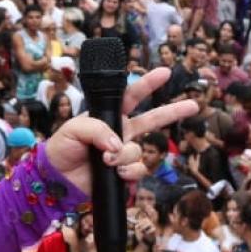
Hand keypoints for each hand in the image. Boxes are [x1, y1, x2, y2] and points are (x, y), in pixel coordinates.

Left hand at [45, 67, 198, 194]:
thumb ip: (96, 130)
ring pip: (139, 150)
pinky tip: (115, 173)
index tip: (164, 72)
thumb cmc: (61, 148)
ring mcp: (124, 152)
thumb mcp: (72, 130)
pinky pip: (138, 170)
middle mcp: (121, 131)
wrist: (57, 178)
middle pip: (153, 119)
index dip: (148, 83)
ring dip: (124, 155)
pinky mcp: (124, 172)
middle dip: (174, 111)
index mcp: (109, 115)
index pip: (131, 95)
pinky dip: (128, 172)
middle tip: (193, 104)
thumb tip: (117, 145)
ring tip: (105, 159)